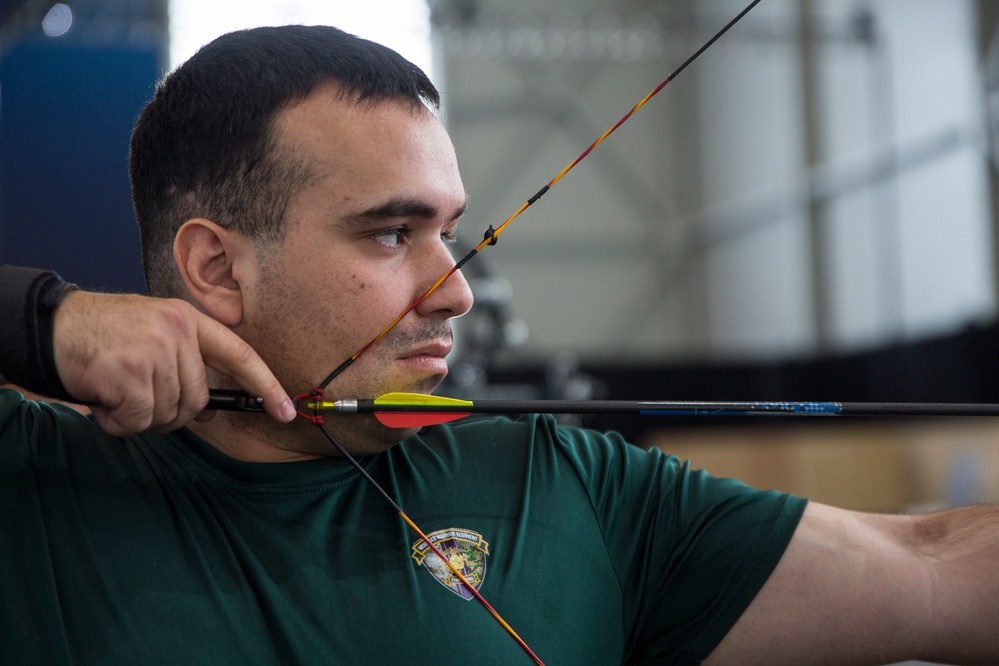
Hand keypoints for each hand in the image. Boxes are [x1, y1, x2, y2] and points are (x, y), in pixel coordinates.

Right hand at [52, 291, 295, 435]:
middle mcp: (176, 331)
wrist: (52, 325)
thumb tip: (210, 412)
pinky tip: (103, 401)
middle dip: (171, 412)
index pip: (241, 355)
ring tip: (116, 393)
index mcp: (189, 320)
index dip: (266, 386)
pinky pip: (140, 421)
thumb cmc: (107, 336)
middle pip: (198, 400)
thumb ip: (187, 368)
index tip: (285, 411)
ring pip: (169, 414)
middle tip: (138, 398)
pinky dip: (120, 422)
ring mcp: (153, 350)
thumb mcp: (156, 337)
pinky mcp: (129, 372)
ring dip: (140, 417)